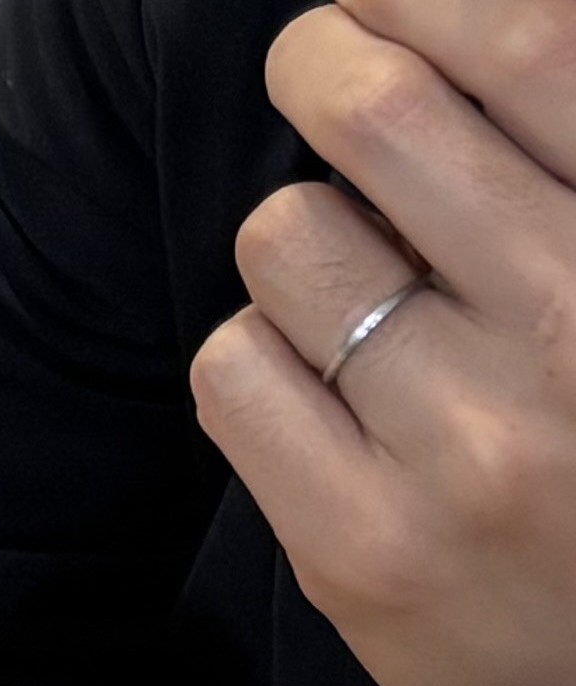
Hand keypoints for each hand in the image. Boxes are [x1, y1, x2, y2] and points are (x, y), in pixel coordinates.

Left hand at [194, 1, 575, 685]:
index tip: (383, 2)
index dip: (422, 0)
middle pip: (378, 112)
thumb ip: (562, 168)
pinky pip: (232, 366)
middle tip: (324, 64)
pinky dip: (260, 356)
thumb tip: (443, 38)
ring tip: (369, 293)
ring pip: (289, 237)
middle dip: (327, 64)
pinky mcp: (361, 543)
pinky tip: (328, 393)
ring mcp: (468, 445)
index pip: (532, 48)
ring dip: (306, 240)